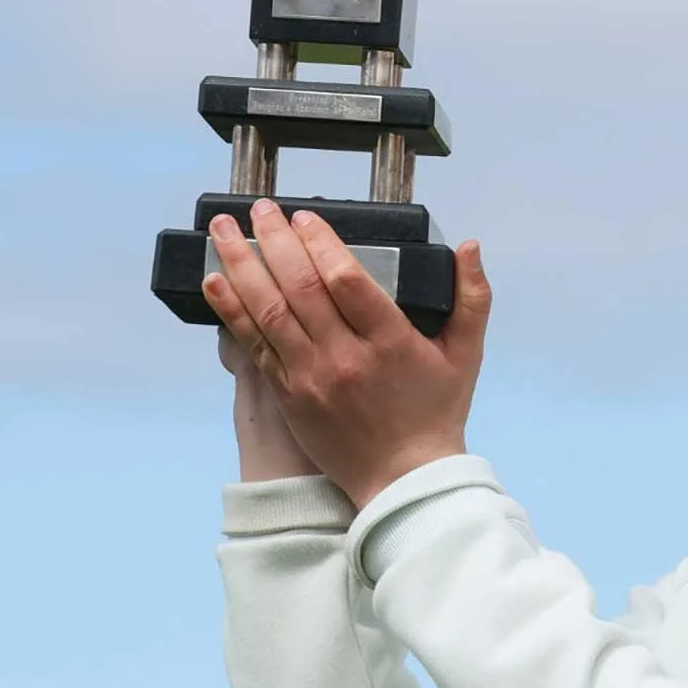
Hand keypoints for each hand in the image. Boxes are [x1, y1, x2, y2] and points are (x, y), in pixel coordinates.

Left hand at [201, 199, 493, 508]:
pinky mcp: (289, 396)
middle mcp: (345, 358)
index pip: (347, 280)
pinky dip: (232, 310)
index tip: (305, 217)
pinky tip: (216, 281)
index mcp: (390, 342)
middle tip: (259, 208)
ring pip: (268, 311)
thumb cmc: (437, 412)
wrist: (403, 479)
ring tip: (223, 231)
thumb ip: (472, 297)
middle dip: (274, 240)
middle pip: (300, 287)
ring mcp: (311, 379)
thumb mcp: (467, 354)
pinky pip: (253, 346)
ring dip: (241, 266)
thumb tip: (469, 246)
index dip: (321, 243)